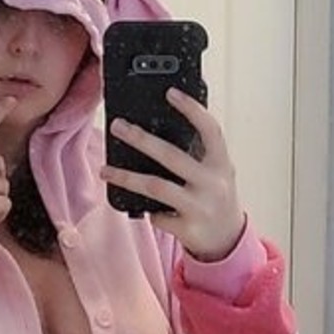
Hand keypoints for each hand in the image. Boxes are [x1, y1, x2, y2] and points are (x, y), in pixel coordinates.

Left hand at [101, 90, 245, 260]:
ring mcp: (200, 207)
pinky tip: (142, 206)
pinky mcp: (188, 229)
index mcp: (221, 164)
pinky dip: (148, 210)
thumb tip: (160, 129)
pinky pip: (157, 215)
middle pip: (171, 156)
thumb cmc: (217, 198)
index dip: (192, 109)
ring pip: (155, 187)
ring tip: (105, 170)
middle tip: (118, 127)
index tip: (171, 93)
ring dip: (126, 177)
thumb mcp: (217, 172)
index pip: (210, 130)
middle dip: (140, 139)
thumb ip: (199, 153)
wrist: (228, 240)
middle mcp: (213, 184)